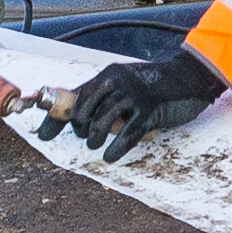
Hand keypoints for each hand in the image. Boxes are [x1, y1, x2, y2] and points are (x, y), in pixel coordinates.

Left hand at [50, 47, 229, 161]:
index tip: (42, 136)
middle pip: (85, 111)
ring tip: (96, 146)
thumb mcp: (126, 86)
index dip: (56, 117)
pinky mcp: (151, 110)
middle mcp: (117, 82)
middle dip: (81, 128)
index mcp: (108, 75)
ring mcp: (134, 95)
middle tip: (89, 137)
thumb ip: (105, 99)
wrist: (189, 78)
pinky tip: (110, 157)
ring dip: (96, 139)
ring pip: (103, 122)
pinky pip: (127, 134)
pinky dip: (116, 148)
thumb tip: (78, 123)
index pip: (74, 97)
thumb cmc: (154, 87)